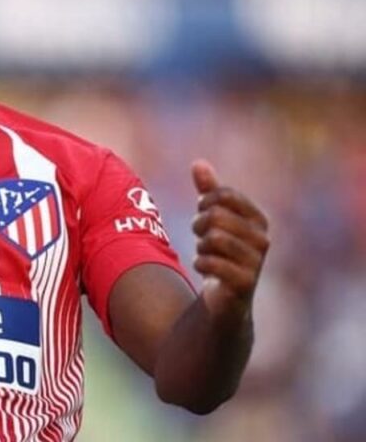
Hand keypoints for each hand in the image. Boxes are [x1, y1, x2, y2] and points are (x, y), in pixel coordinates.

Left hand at [190, 160, 269, 320]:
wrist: (226, 299)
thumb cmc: (221, 253)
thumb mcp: (214, 220)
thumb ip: (208, 192)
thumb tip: (198, 163)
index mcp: (258, 219)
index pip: (225, 194)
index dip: (205, 201)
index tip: (202, 213)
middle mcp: (263, 239)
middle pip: (216, 215)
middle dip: (199, 225)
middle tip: (201, 237)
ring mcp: (256, 262)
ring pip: (213, 238)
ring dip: (201, 246)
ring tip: (205, 253)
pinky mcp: (244, 284)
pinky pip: (211, 263)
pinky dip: (200, 263)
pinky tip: (205, 269)